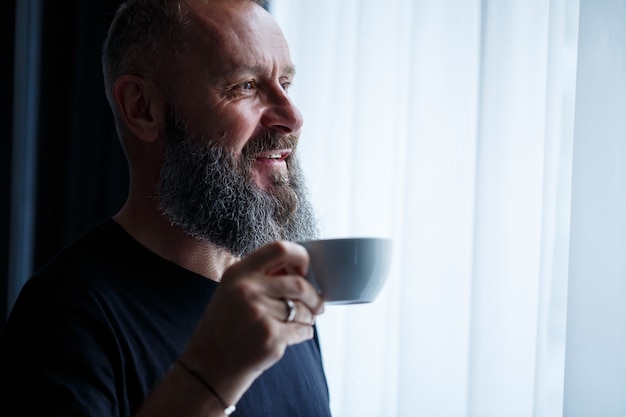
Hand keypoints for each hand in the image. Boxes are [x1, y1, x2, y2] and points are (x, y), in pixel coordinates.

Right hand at [179, 240, 324, 403]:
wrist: (210, 363)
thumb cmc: (227, 324)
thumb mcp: (233, 290)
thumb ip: (260, 276)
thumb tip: (300, 271)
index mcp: (239, 273)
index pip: (279, 249)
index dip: (300, 257)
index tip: (305, 271)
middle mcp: (247, 290)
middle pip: (299, 284)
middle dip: (314, 296)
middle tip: (317, 304)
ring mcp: (258, 314)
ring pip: (302, 310)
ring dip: (309, 316)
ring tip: (303, 321)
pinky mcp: (270, 338)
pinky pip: (302, 330)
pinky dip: (305, 332)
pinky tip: (295, 335)